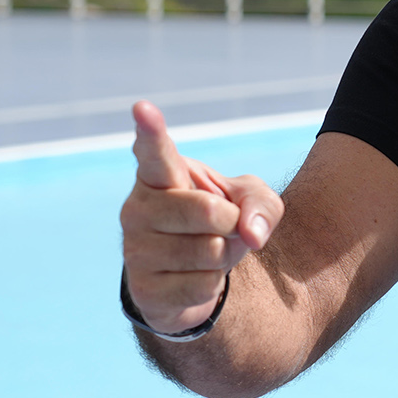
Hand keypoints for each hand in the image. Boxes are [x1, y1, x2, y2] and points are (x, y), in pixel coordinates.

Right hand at [119, 100, 283, 333]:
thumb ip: (261, 203)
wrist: (192, 277)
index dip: (151, 131)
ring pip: (209, 252)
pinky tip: (195, 278)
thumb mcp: (250, 200)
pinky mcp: (143, 289)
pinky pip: (202, 286)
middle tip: (222, 225)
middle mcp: (137, 208)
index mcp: (160, 175)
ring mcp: (135, 250)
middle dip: (232, 222)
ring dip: (224, 256)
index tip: (143, 107)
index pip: (154, 152)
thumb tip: (251, 234)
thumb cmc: (219, 222)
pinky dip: (213, 284)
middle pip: (207, 211)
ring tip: (207, 251)